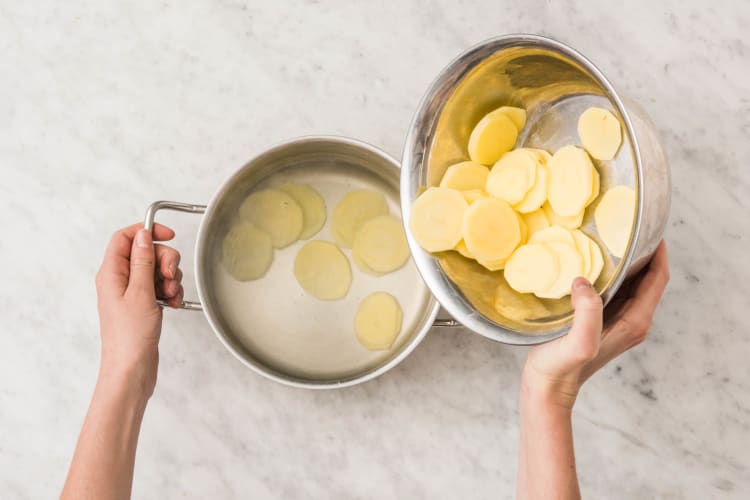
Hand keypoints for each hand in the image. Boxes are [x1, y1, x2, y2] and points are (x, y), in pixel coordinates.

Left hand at [95, 223, 183, 397]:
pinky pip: (160, 287)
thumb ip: (141, 261)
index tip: (169, 235)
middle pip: (146, 252)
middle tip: (169, 276)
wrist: (131, 368)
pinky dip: (170, 292)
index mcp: (111, 273)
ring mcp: (132, 292)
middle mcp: (119, 280)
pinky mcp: (143, 303)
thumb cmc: (130, 337)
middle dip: (165, 260)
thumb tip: (142, 235)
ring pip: (156, 269)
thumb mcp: (140, 292)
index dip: (147, 231)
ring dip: (170, 278)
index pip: (125, 237)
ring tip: (170, 296)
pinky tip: (172, 304)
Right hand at [522, 241, 669, 408]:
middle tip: (627, 228)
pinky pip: (617, 292)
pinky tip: (595, 264)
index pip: (658, 280)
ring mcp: (619, 323)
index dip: (658, 253)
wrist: (548, 389)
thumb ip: (588, 313)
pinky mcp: (602, 323)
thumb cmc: (561, 368)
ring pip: (633, 285)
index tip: (649, 229)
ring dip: (629, 263)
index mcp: (635, 322)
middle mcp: (633, 322)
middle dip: (645, 253)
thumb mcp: (579, 342)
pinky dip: (613, 274)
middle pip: (649, 280)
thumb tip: (584, 282)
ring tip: (613, 239)